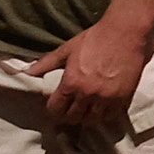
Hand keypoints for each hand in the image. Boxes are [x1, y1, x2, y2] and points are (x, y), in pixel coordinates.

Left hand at [27, 11, 153, 131]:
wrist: (126, 32)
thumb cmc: (95, 38)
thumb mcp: (68, 49)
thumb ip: (46, 63)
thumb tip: (27, 73)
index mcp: (71, 83)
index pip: (56, 109)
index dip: (54, 109)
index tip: (56, 105)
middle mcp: (87, 94)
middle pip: (73, 118)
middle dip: (69, 115)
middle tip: (70, 109)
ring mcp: (106, 98)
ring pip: (92, 121)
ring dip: (87, 116)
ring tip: (86, 109)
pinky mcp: (123, 98)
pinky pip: (110, 116)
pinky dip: (104, 114)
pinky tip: (102, 106)